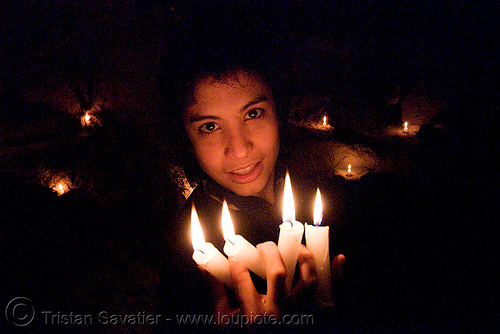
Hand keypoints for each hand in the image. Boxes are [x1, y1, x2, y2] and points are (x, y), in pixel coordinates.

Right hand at [205, 243, 344, 325]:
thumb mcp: (226, 324)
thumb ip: (216, 294)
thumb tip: (203, 266)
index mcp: (252, 316)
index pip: (241, 278)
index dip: (237, 261)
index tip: (235, 254)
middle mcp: (278, 314)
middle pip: (276, 272)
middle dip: (268, 252)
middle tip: (263, 246)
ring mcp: (301, 316)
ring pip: (308, 281)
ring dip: (305, 258)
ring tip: (297, 247)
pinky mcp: (319, 321)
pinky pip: (336, 297)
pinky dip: (340, 278)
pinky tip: (340, 258)